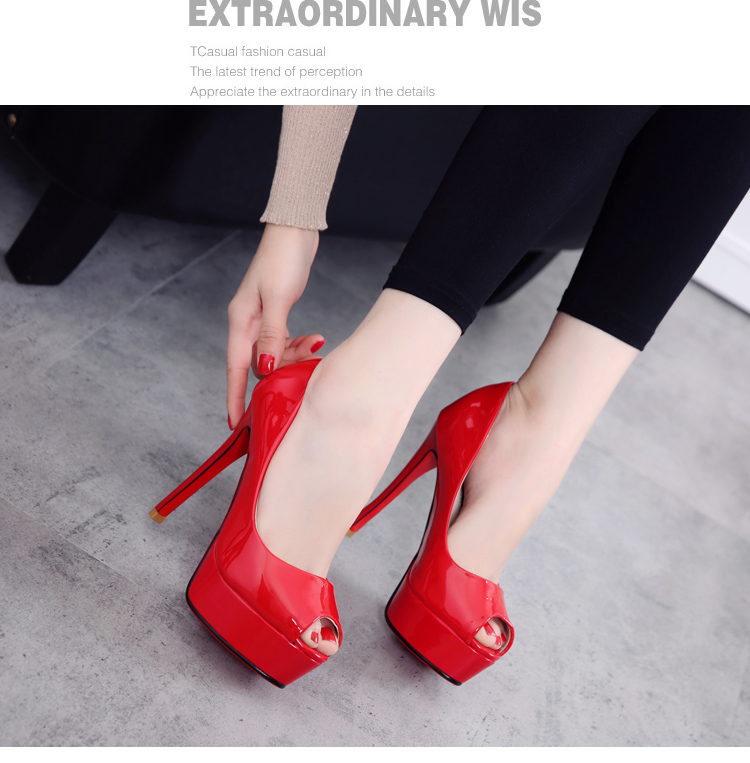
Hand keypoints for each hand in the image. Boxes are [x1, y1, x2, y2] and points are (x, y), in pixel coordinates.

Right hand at [226, 224, 324, 428]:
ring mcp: (261, 319)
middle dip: (281, 372)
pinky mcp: (276, 315)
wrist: (294, 231)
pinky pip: (284, 342)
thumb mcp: (278, 298)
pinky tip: (314, 339)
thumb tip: (263, 368)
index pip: (234, 368)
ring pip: (275, 354)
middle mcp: (247, 323)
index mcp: (241, 321)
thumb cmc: (283, 259)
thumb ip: (271, 335)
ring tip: (316, 344)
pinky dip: (298, 345)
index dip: (234, 397)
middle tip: (306, 368)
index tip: (236, 423)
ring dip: (296, 357)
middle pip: (259, 364)